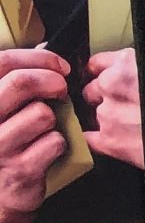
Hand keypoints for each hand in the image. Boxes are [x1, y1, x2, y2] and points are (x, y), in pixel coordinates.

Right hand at [0, 50, 70, 222]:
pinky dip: (58, 143)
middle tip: (61, 89)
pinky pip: (54, 141)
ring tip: (44, 129)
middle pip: (21, 83)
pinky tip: (46, 149)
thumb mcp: (2, 111)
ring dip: (54, 118)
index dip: (37, 58)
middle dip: (51, 81)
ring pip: (42, 113)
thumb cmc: (4, 145)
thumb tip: (44, 53)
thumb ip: (14, 84)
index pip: (3, 62)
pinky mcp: (19, 169)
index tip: (58, 65)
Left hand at [83, 51, 144, 174]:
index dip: (99, 72)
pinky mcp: (106, 139)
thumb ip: (140, 74)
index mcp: (128, 65)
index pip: (97, 63)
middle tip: (124, 105)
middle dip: (102, 97)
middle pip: (91, 90)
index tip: (98, 76)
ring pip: (93, 114)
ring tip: (131, 125)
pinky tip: (118, 139)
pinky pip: (90, 137)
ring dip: (107, 119)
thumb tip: (129, 78)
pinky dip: (100, 139)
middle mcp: (112, 85)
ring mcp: (106, 113)